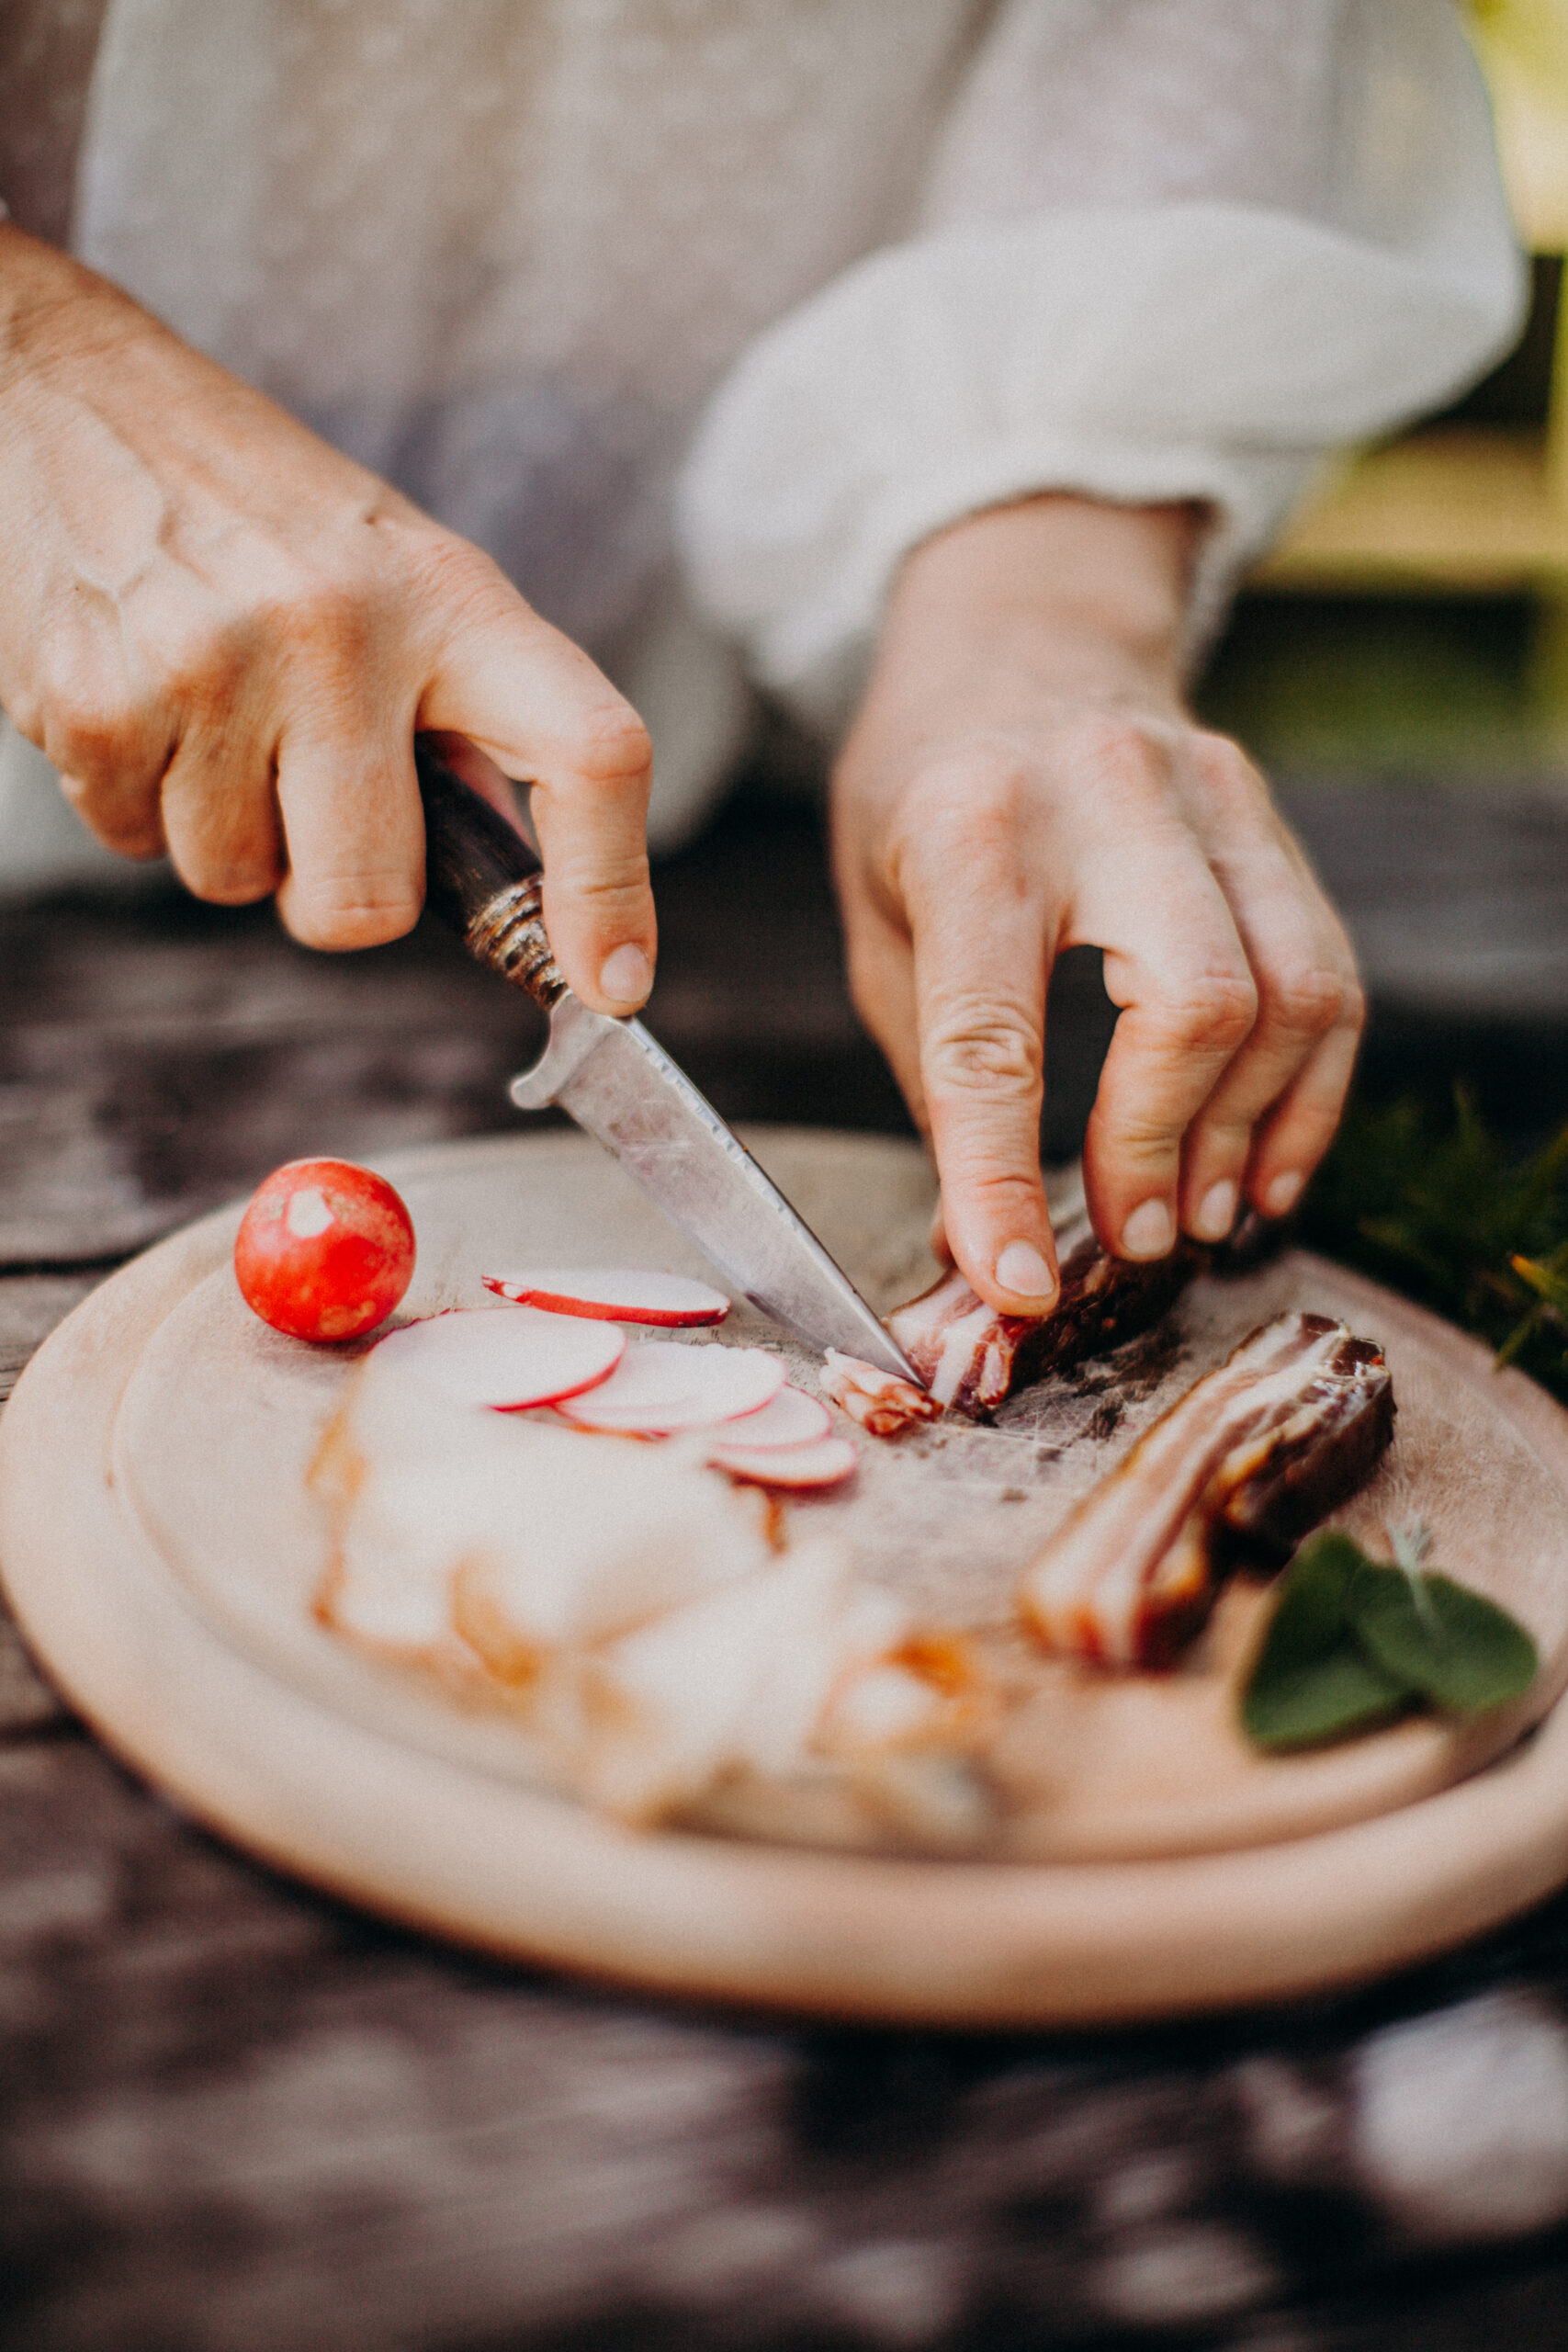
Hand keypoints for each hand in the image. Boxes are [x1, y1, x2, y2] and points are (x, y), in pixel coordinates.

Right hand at [0, 224, 655, 1010]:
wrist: (69, 395)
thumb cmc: (262, 515)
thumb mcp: (403, 579)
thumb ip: (467, 724)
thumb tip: (529, 899)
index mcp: (454, 597)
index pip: (590, 754)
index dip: (610, 890)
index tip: (612, 985)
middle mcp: (345, 625)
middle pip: (370, 905)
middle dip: (335, 889)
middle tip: (305, 790)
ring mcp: (215, 661)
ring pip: (238, 885)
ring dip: (225, 831)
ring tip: (211, 708)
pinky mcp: (96, 695)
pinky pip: (137, 845)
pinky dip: (136, 799)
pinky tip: (144, 695)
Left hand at [831, 495, 1362, 1313]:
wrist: (1015, 644)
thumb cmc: (924, 804)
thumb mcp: (882, 926)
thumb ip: (937, 1078)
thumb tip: (980, 1247)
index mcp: (969, 828)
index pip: (994, 1034)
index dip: (1002, 1176)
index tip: (1017, 1283)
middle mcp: (1104, 795)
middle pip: (1195, 1002)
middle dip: (1162, 1146)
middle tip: (1129, 1236)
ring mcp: (1210, 793)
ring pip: (1289, 993)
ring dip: (1245, 1133)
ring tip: (1194, 1215)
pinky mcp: (1270, 815)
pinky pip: (1331, 976)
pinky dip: (1308, 1094)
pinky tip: (1263, 1167)